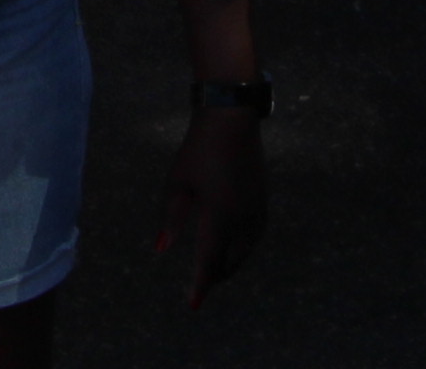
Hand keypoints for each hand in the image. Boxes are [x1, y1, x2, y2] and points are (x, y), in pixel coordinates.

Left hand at [158, 104, 269, 298]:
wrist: (232, 120)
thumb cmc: (197, 150)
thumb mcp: (177, 183)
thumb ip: (171, 218)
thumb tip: (161, 249)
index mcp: (219, 215)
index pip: (208, 260)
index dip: (200, 285)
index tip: (193, 305)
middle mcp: (242, 218)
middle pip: (230, 261)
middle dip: (215, 275)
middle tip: (200, 286)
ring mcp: (257, 210)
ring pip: (245, 251)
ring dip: (231, 263)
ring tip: (215, 270)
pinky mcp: (263, 202)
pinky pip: (254, 237)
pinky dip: (242, 248)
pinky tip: (233, 247)